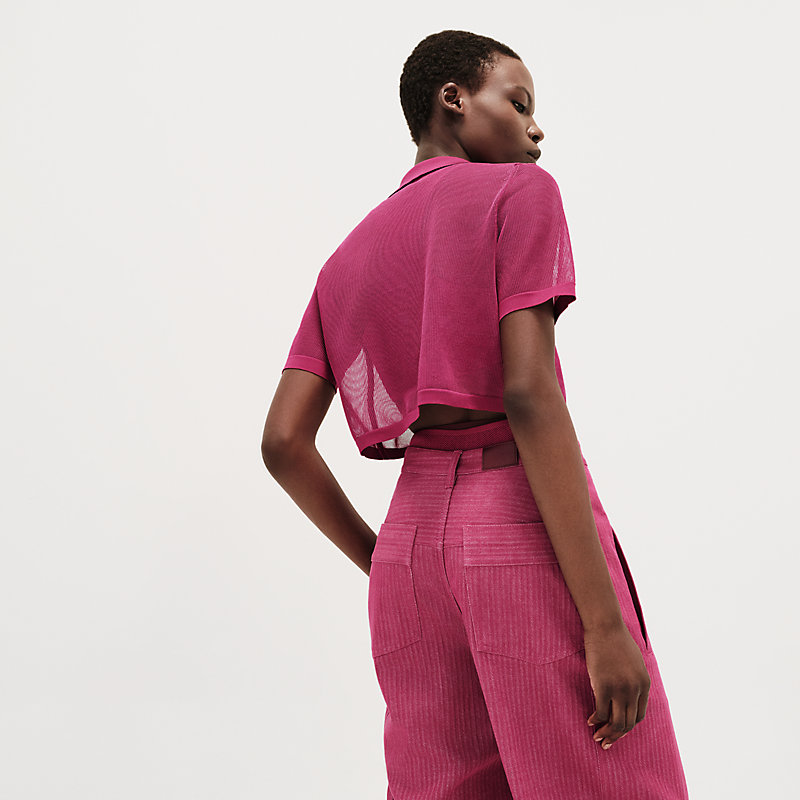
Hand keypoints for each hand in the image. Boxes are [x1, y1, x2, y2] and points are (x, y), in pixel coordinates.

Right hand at [583, 621, 649, 749]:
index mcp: (644, 684)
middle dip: (617, 735)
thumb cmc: (616, 640)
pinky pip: (601, 711)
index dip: (628, 727)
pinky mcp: (604, 686)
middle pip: (628, 723)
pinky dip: (595, 719)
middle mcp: (635, 690)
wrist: (605, 626)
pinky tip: (589, 720)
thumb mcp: (635, 662)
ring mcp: (620, 689)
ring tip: (597, 737)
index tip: (618, 731)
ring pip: (616, 722)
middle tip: (606, 742)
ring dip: (606, 733)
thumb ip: (635, 679)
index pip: (639, 716)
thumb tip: (629, 694)